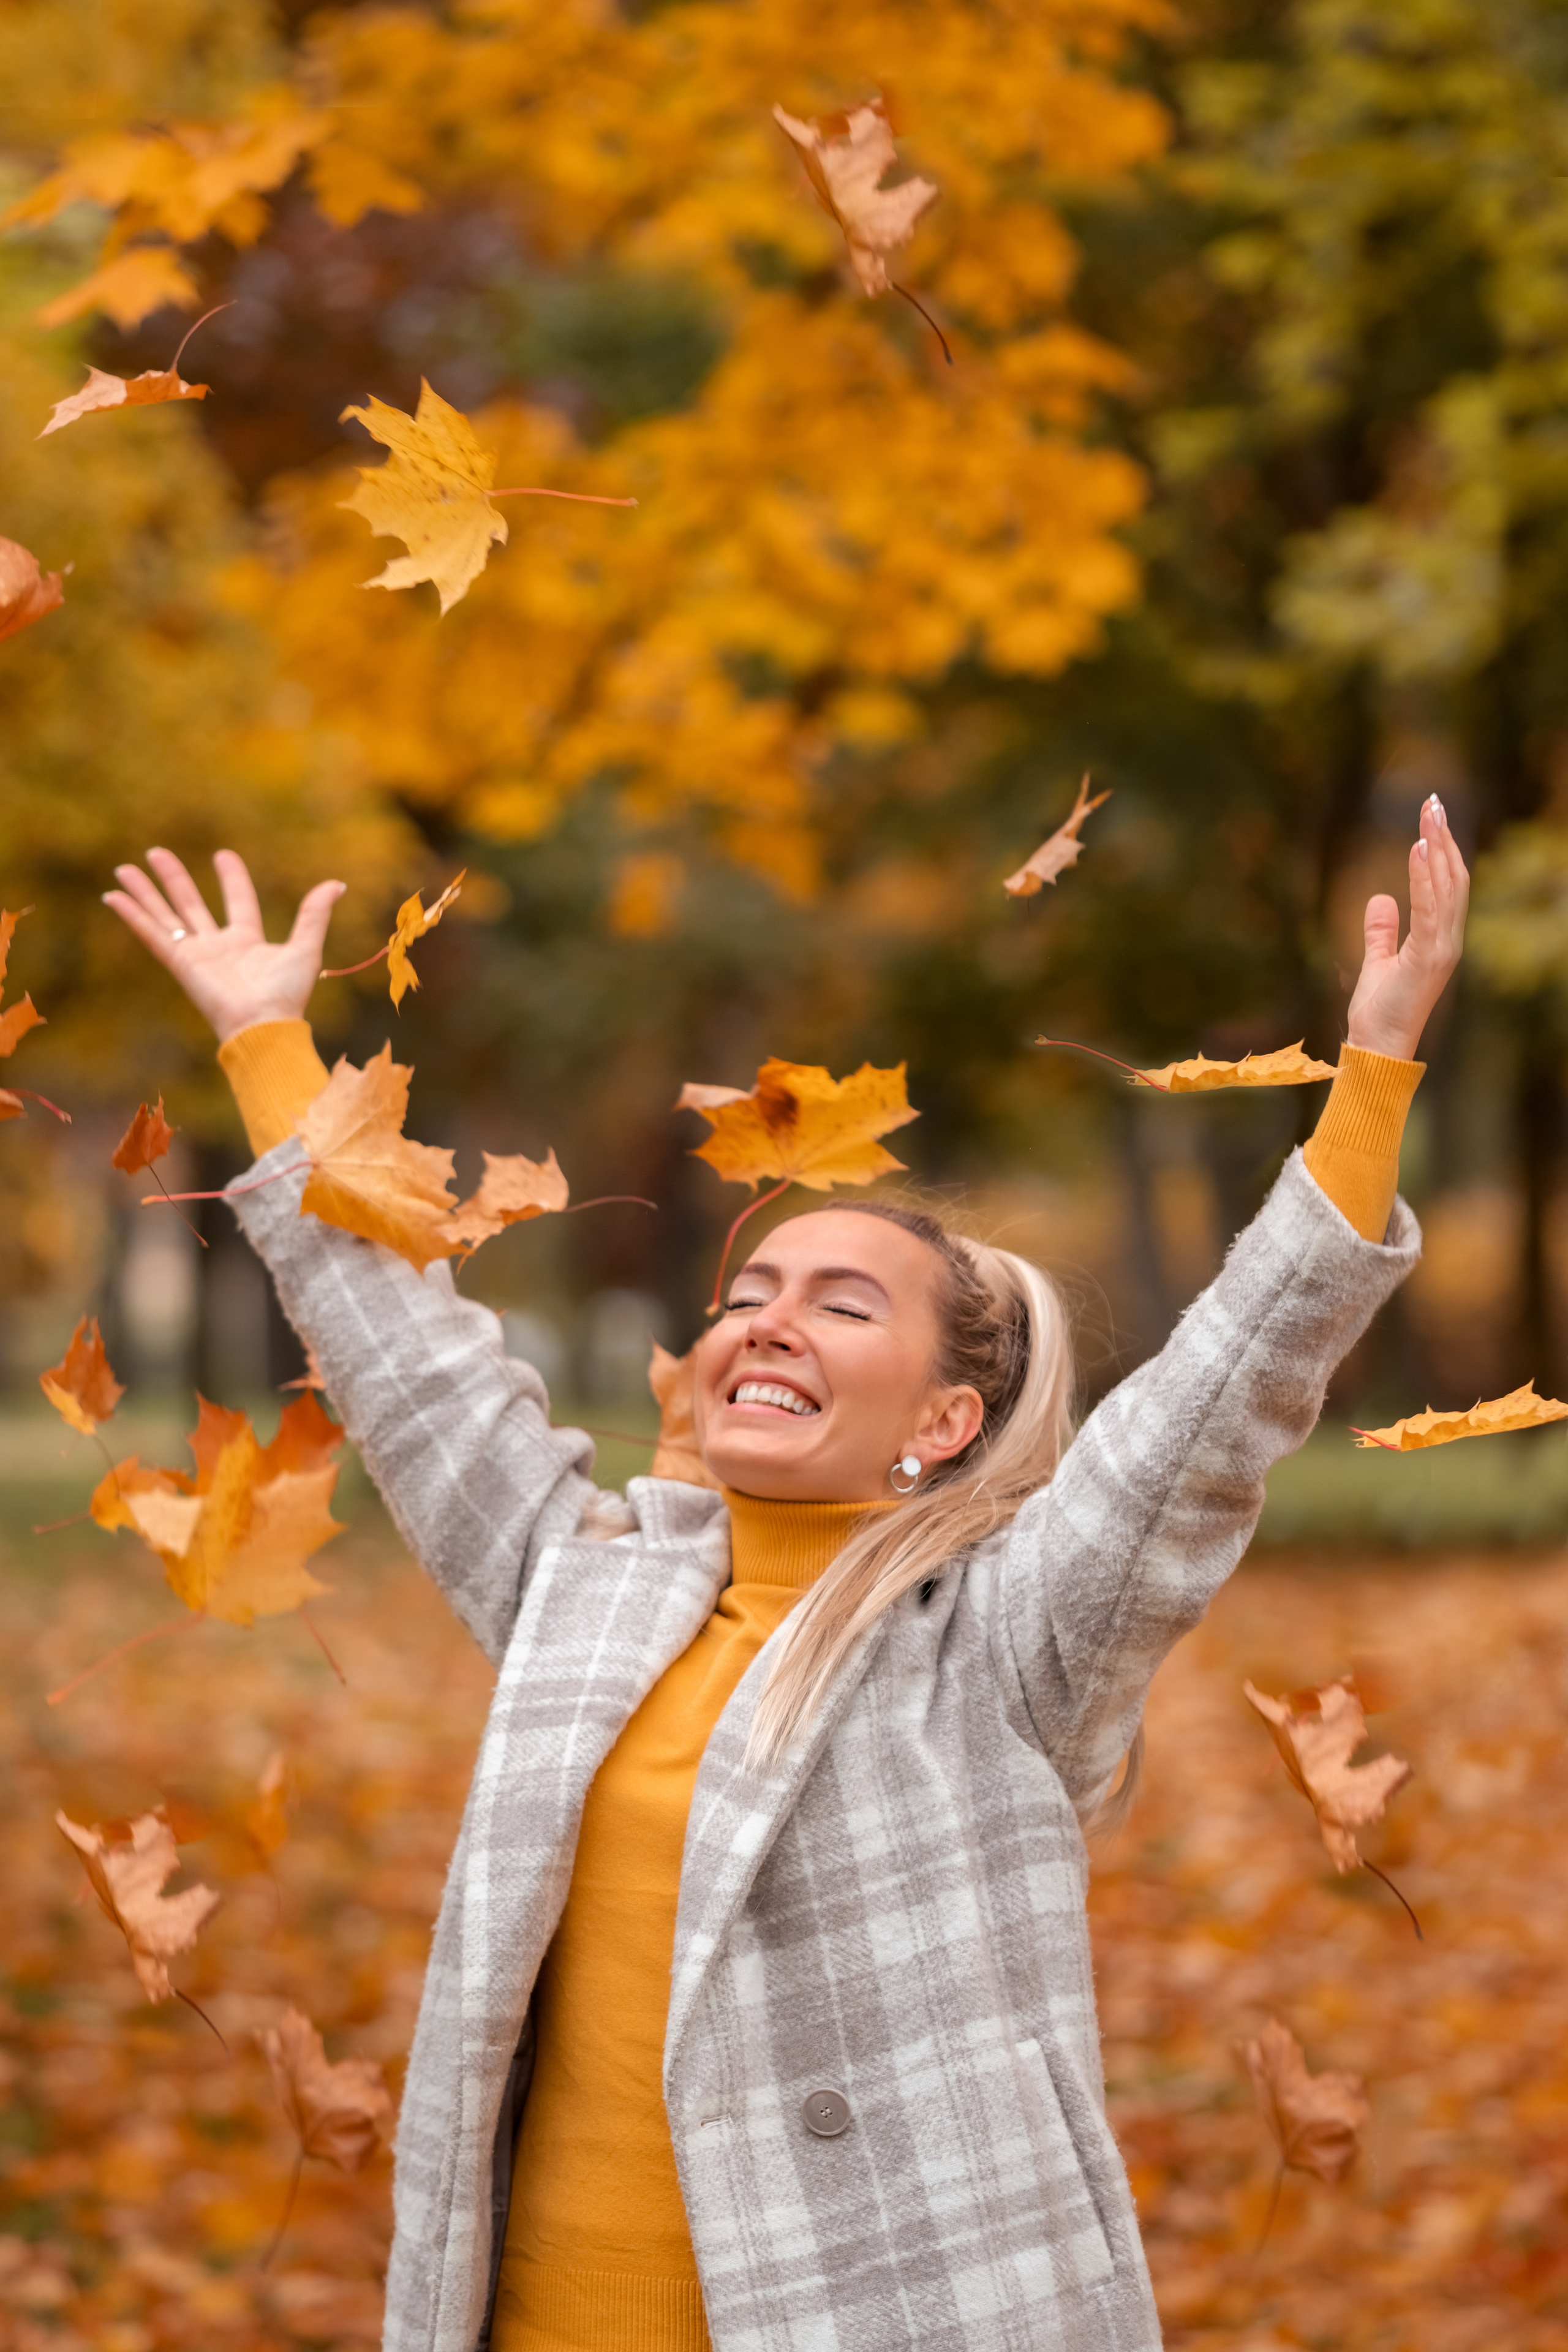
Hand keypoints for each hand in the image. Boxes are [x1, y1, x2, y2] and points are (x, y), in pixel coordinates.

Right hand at [103, 849, 344, 1043]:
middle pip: (190, 904)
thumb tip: (336, 884)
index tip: (223, 855)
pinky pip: (151, 933)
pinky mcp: (179, 963)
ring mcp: (195, 955)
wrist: (263, 1025)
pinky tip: (112, 896)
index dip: (231, 878)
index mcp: (247, 942)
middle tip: (156, 853)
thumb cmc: (286, 994)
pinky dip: (132, 915)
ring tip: (124, 868)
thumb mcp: (306, 946)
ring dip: (144, 892)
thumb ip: (315, 914)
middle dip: (173, 879)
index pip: (237, 902)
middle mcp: (217, 947)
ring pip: (164, 916)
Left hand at [1344, 793, 1468, 1060]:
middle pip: (1453, 878)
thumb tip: (1380, 899)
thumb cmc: (1378, 1013)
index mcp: (1438, 939)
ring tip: (1430, 814)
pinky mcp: (1428, 957)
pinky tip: (1419, 849)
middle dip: (1444, 838)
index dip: (1441, 851)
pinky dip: (1425, 877)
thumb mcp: (1377, 961)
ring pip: (1448, 887)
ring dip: (1438, 847)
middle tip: (1433, 802)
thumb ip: (1381, 930)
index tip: (1430, 819)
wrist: (1377, 1048)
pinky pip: (1430, 908)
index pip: (1446, 886)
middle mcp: (1448, 940)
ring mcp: (1442, 949)